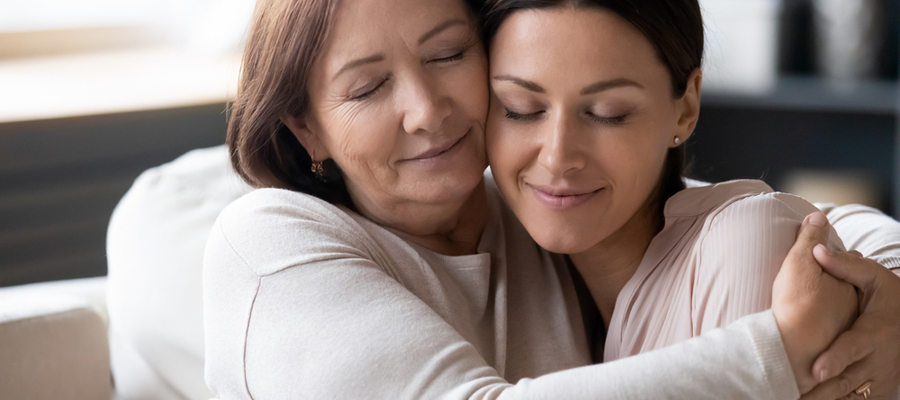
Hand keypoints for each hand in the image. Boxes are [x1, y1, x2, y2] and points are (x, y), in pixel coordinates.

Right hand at [772, 212, 857, 393]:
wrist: (790, 351)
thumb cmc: (796, 304)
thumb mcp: (800, 263)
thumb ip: (810, 238)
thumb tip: (818, 216)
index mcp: (850, 286)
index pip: (849, 263)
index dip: (834, 257)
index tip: (819, 256)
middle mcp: (852, 309)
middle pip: (847, 288)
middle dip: (836, 281)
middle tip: (816, 279)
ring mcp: (842, 332)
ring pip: (839, 312)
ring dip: (828, 307)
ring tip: (810, 304)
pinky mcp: (828, 349)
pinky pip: (826, 332)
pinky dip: (819, 326)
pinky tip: (806, 327)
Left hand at [800, 248, 899, 399]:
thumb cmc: (893, 299)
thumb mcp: (877, 279)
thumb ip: (847, 267)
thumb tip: (817, 250)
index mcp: (873, 333)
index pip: (852, 348)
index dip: (835, 360)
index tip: (816, 370)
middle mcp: (875, 360)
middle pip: (846, 381)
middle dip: (821, 392)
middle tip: (794, 397)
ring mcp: (878, 379)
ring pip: (849, 396)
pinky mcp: (878, 390)